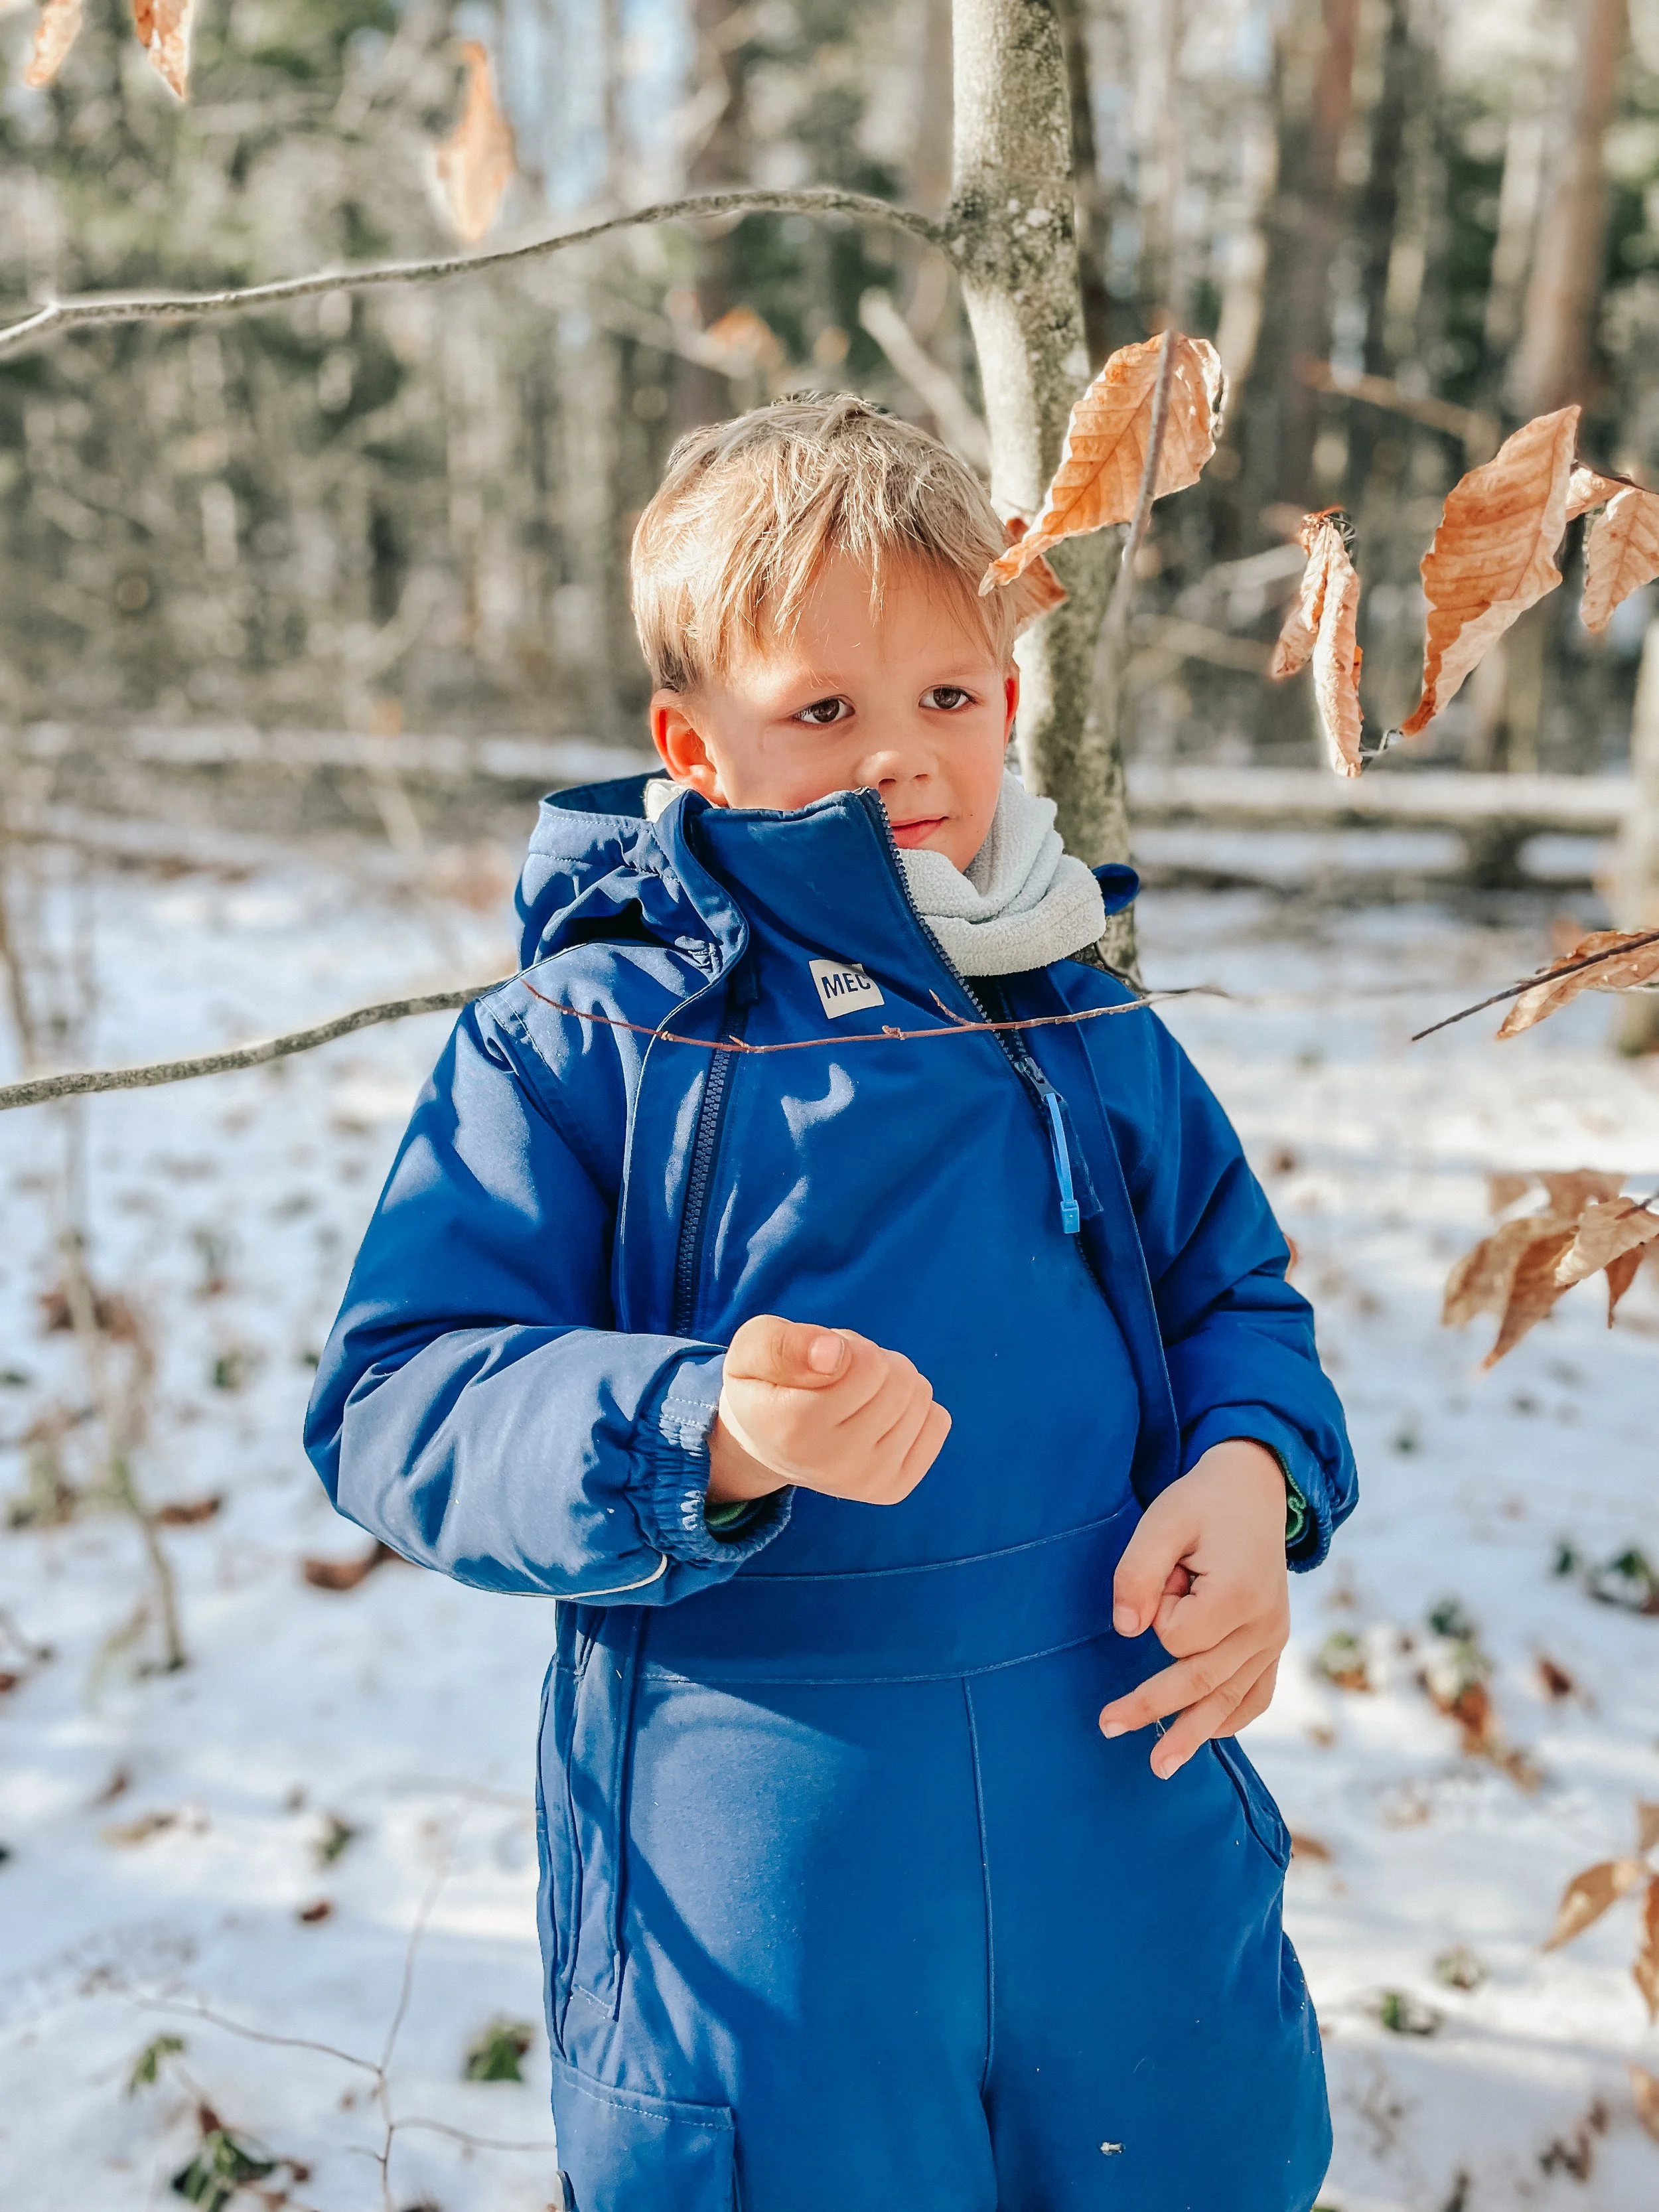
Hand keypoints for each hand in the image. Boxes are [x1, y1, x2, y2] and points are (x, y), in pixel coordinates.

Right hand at [707, 1316, 951, 1507]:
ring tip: (852, 1397)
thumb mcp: (750, 1348)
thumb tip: (835, 1355)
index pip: (868, 1364)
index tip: (820, 1363)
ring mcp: (866, 1482)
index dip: (848, 1346)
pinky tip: (875, 1418)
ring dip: (890, 1382)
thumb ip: (781, 1345)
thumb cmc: (764, 1384)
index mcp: (791, 1429)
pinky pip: (937, 1421)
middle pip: (899, 1377)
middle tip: (838, 1378)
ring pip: (920, 1395)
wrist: (768, 1443)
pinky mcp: (893, 1489)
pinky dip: (912, 1407)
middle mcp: (830, 1466)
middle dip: (872, 1361)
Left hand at [1098, 1440, 1289, 1778]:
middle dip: (1153, 1709)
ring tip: (1161, 1766)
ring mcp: (1274, 1639)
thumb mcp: (1162, 1519)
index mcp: (1238, 1594)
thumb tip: (1127, 1631)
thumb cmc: (1203, 1502)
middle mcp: (1264, 1625)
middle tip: (1107, 1727)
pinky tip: (1208, 1736)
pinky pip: (1256, 1693)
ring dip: (1194, 1734)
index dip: (1157, 1612)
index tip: (1161, 1577)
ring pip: (1229, 1699)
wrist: (1257, 1489)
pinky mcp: (1275, 1643)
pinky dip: (1232, 1717)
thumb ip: (1138, 1574)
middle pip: (1201, 1680)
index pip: (1178, 1635)